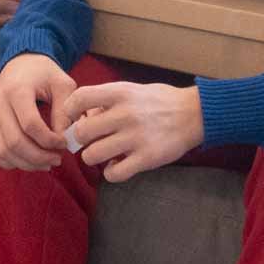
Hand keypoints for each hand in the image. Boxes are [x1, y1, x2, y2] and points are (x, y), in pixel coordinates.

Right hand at [0, 53, 74, 171]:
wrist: (20, 64)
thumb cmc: (44, 74)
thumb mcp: (62, 85)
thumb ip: (65, 111)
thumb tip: (64, 139)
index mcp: (17, 90)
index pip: (30, 125)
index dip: (50, 140)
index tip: (64, 143)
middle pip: (15, 142)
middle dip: (39, 157)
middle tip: (57, 159)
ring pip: (3, 152)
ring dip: (27, 164)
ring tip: (46, 162)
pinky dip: (10, 163)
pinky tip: (29, 161)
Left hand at [61, 80, 203, 181]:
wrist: (194, 114)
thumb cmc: (158, 101)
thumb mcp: (131, 90)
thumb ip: (106, 101)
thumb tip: (82, 117)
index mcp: (120, 93)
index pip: (79, 98)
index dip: (69, 111)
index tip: (73, 119)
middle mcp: (125, 114)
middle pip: (81, 132)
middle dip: (80, 138)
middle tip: (90, 140)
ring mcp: (135, 138)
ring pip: (92, 155)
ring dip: (93, 157)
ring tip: (104, 153)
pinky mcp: (146, 158)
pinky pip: (113, 174)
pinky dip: (111, 173)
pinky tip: (117, 165)